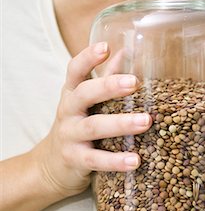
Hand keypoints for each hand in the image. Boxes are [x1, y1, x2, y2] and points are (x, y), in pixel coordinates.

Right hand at [37, 42, 151, 197]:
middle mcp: (68, 110)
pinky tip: (135, 160)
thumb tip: (126, 50)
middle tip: (134, 82)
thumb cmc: (77, 123)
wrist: (52, 164)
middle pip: (84, 94)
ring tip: (146, 121)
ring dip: (120, 124)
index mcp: (72, 92)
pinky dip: (115, 160)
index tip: (105, 47)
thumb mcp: (86, 100)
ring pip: (93, 127)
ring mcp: (69, 135)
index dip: (88, 57)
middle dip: (109, 86)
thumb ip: (105, 76)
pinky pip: (95, 159)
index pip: (75, 70)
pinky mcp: (75, 159)